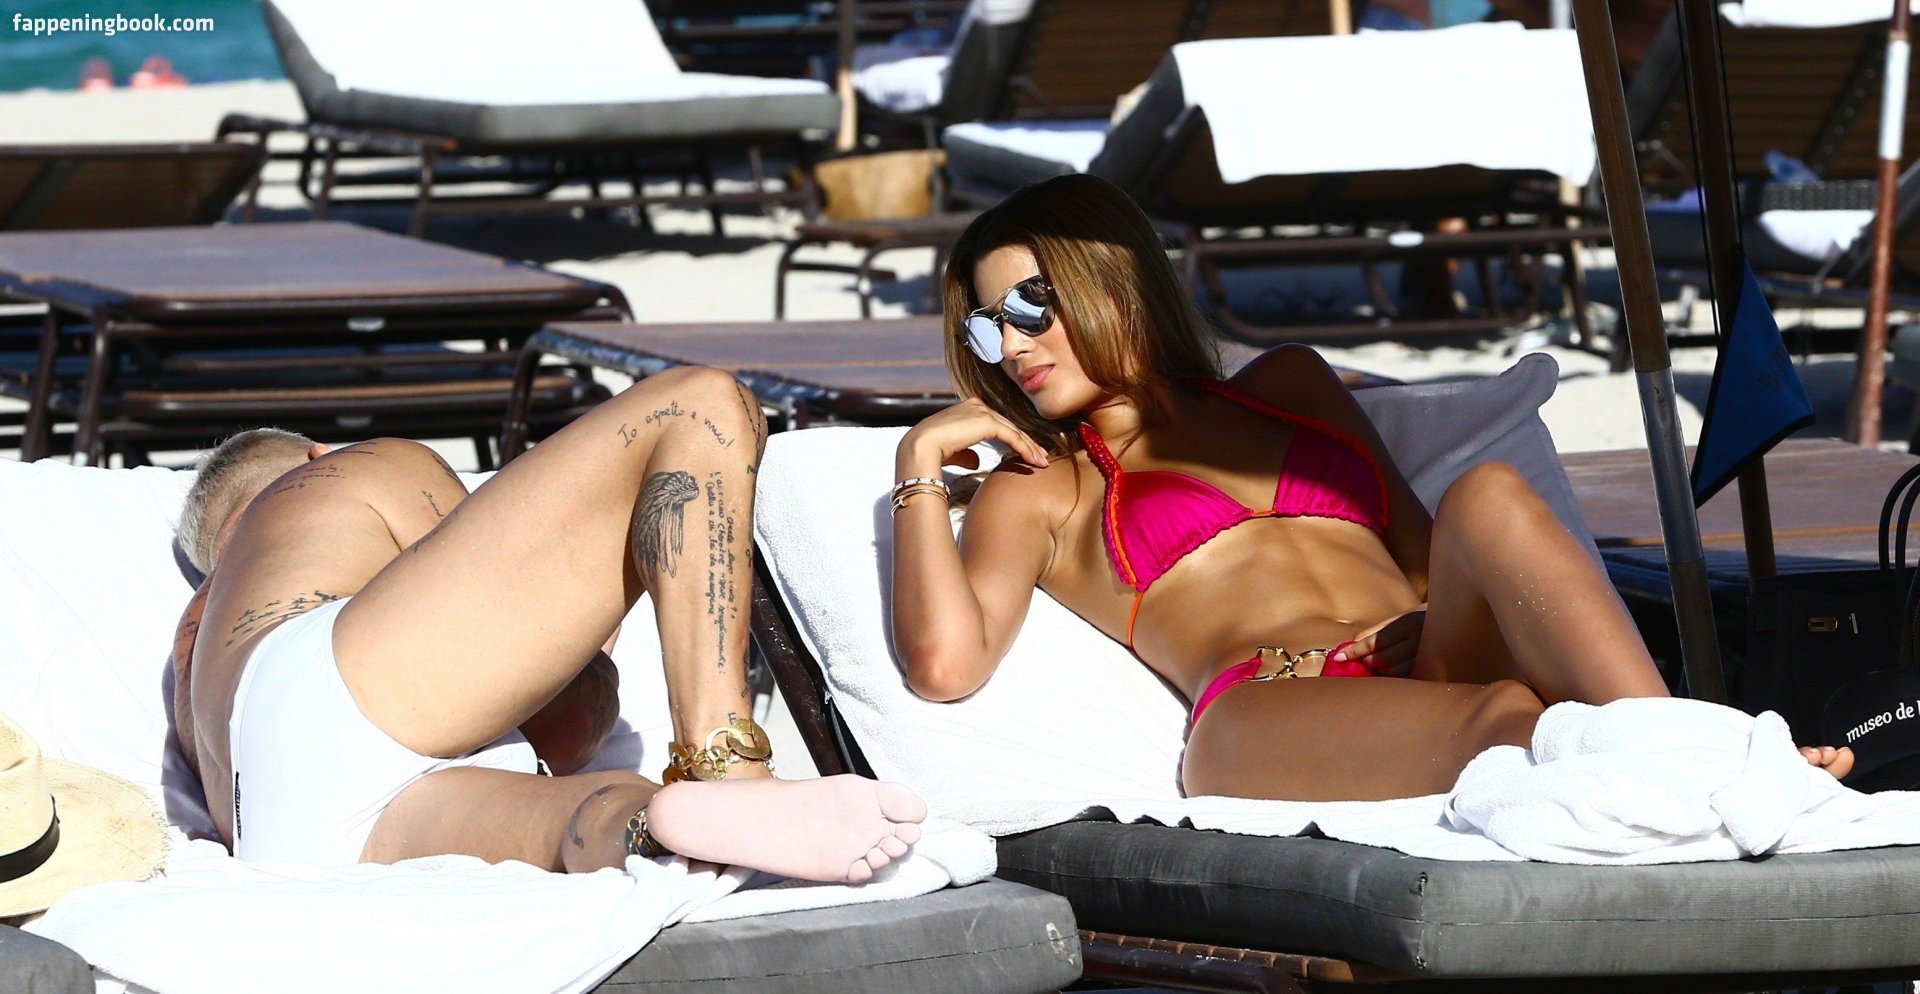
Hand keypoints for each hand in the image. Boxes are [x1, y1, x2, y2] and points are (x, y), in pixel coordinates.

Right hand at [897, 398, 1048, 477]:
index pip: (997, 423)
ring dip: (1030, 447)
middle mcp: (976, 405)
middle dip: (1026, 442)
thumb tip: (977, 462)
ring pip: (1013, 431)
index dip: (1013, 438)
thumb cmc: (931, 451)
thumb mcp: (954, 451)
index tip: (1027, 452)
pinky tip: (1034, 461)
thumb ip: (967, 453)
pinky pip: (1012, 436)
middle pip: (1008, 425)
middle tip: (1041, 457)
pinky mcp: (987, 421)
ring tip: (1041, 462)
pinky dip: (1025, 449)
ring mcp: (982, 411)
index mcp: (968, 408)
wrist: (921, 447)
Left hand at [1331, 606, 1425, 676]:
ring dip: (1380, 673)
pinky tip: (1390, 675)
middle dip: (1367, 663)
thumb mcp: (1398, 620)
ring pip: (1394, 673)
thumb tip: (1350, 644)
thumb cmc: (1419, 622)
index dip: (1354, 651)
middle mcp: (1418, 640)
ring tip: (1377, 667)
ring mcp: (1426, 657)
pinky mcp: (1431, 670)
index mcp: (1407, 624)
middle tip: (1362, 662)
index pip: (1374, 642)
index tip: (1337, 658)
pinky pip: (1406, 680)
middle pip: (1383, 659)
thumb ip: (1374, 632)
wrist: (1451, 625)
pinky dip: (1394, 680)